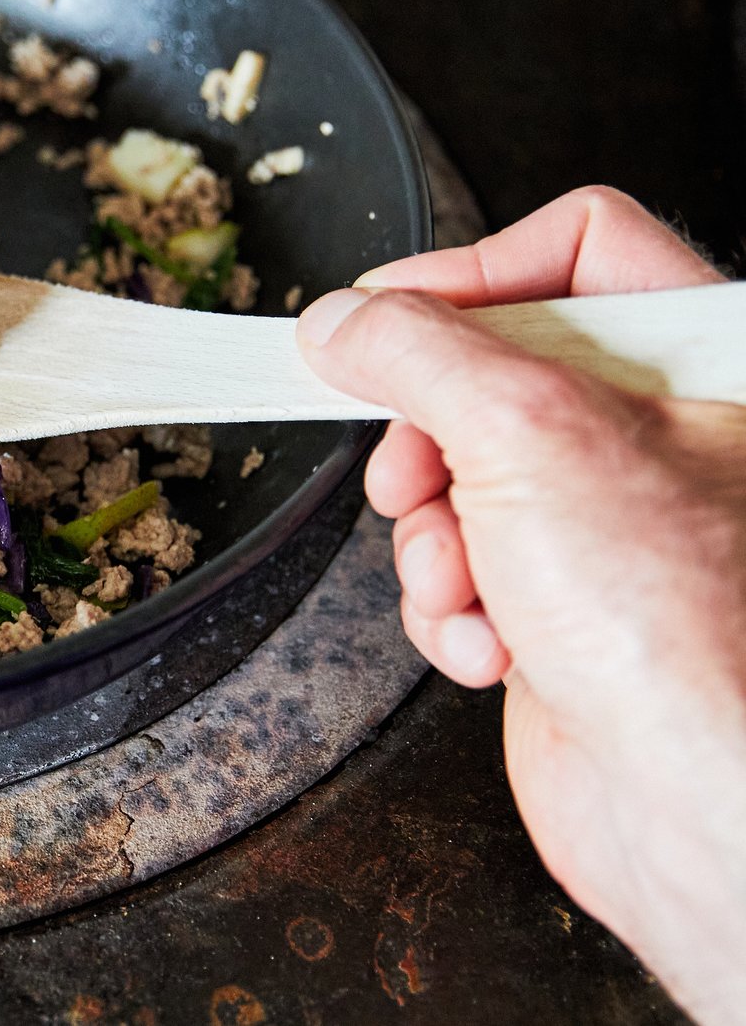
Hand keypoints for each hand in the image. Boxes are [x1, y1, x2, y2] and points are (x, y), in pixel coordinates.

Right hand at [297, 186, 745, 1023]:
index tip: (386, 318)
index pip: (576, 245)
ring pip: (461, 477)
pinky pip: (465, 570)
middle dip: (428, 437)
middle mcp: (669, 434)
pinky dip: (454, 608)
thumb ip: (419, 350)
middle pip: (493, 370)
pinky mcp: (570, 606)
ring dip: (435, 540)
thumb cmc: (689, 628)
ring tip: (468, 581)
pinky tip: (492, 642)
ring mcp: (617, 524)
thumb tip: (345, 320)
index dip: (469, 271)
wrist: (707, 808)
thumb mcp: (528, 430)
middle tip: (414, 472)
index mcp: (705, 357)